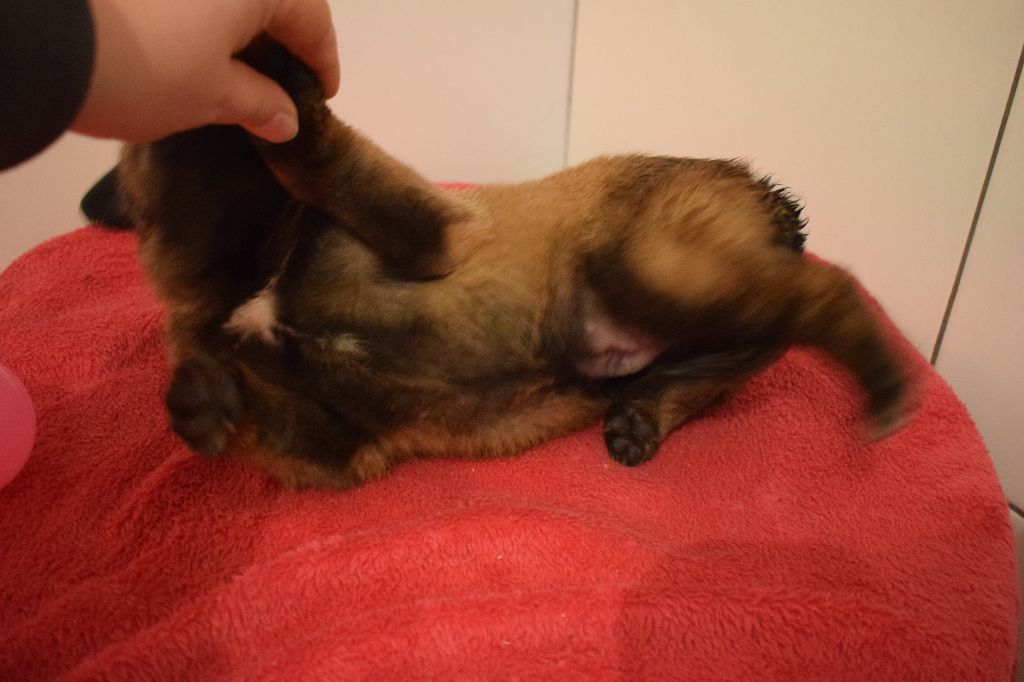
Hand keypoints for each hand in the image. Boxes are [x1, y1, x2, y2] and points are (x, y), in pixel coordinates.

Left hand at [71, 0, 339, 142]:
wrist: (40, 39)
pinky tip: (194, 47)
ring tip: (234, 72)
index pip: (312, 19)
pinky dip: (204, 18)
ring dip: (241, 29)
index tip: (320, 98)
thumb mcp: (210, 96)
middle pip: (272, 0)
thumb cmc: (146, 69)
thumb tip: (289, 118)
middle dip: (280, 43)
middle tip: (278, 89)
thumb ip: (259, 103)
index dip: (322, 62)